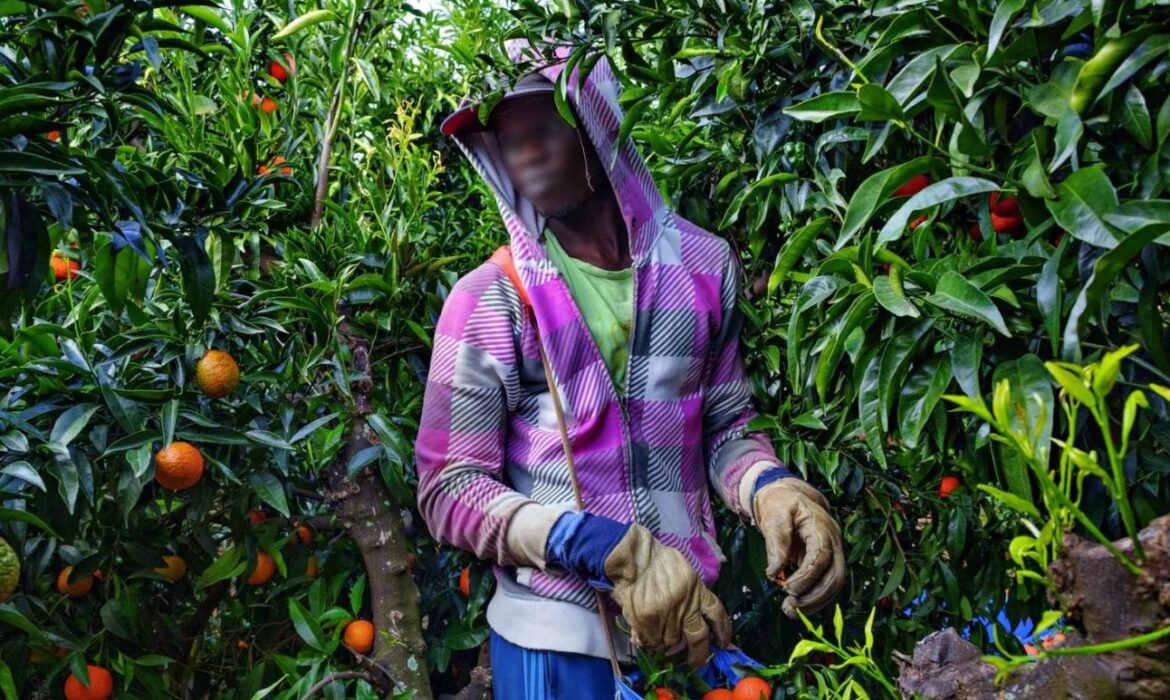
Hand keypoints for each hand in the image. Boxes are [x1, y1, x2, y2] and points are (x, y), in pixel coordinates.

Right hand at [604, 523, 732, 667]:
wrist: (634, 556)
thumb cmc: (657, 560)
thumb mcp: (683, 573)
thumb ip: (690, 595)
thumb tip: (693, 621)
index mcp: (697, 590)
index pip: (717, 613)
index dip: (723, 631)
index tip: (723, 643)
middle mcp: (686, 604)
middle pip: (699, 638)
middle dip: (699, 655)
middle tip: (695, 663)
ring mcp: (667, 614)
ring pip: (671, 641)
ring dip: (664, 639)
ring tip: (655, 629)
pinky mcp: (649, 619)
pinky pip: (651, 640)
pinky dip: (648, 640)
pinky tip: (642, 632)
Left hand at [753, 478, 844, 617]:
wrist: (788, 496)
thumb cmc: (780, 504)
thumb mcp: (774, 515)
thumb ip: (777, 541)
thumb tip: (774, 571)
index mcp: (821, 526)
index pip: (822, 555)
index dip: (807, 576)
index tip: (788, 588)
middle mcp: (834, 540)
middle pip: (836, 575)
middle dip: (815, 595)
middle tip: (790, 606)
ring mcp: (834, 552)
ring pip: (835, 583)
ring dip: (816, 601)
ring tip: (791, 610)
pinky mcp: (828, 562)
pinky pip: (828, 583)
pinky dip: (816, 598)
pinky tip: (798, 607)